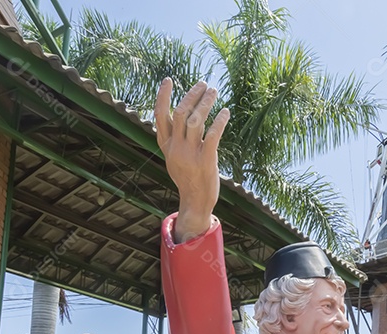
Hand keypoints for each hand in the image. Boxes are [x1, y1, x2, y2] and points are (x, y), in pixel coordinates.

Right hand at [154, 78, 229, 241]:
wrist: (196, 201)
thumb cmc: (187, 178)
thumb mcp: (174, 159)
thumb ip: (176, 139)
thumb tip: (183, 117)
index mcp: (167, 146)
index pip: (160, 116)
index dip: (162, 97)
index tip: (168, 80)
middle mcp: (176, 148)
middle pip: (179, 113)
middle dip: (191, 95)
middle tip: (202, 84)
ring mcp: (190, 154)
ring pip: (195, 120)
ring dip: (205, 102)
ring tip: (214, 91)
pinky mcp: (205, 160)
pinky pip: (212, 135)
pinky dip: (219, 121)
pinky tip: (225, 112)